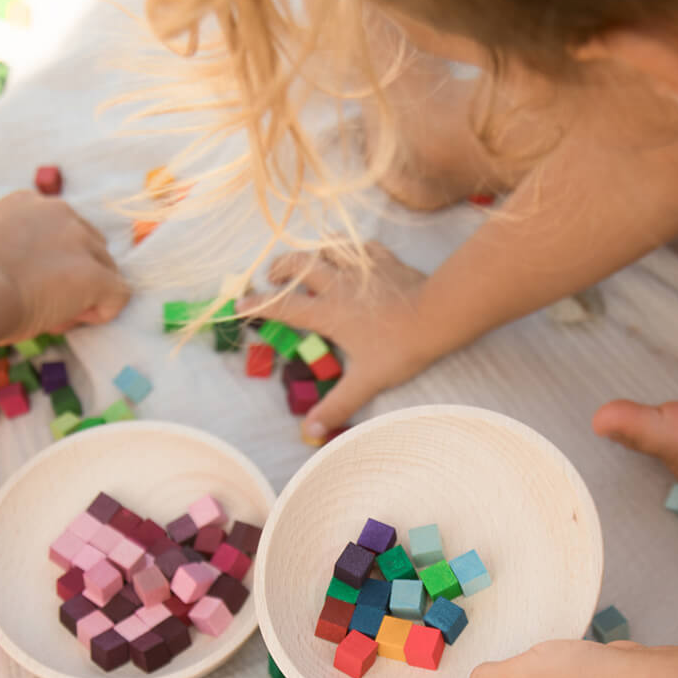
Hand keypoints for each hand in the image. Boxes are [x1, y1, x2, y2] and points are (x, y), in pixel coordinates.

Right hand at [0, 191, 129, 340]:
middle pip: (90, 248)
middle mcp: (59, 212)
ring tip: (48, 313)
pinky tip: (67, 320)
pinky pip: (118, 295)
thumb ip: (15, 253)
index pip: (62, 232)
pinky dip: (101, 313)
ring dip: (86, 296)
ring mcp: (81, 242)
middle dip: (75, 277)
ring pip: (106, 272)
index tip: (28, 284)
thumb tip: (30, 280)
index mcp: (28, 203)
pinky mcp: (96, 275)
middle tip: (41, 302)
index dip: (53, 263)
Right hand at [238, 240, 430, 435]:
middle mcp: (338, 285)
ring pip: (327, 246)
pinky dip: (350, 249)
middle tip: (274, 276)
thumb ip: (338, 404)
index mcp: (328, 313)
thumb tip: (310, 431)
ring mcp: (361, 268)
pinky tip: (352, 256)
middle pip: (299, 264)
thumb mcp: (367, 381)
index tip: (239, 305)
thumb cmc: (400, 348)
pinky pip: (360, 246)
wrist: (438, 315)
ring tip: (308, 260)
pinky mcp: (384, 259)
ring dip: (312, 250)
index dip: (258, 305)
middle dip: (281, 267)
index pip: (284, 306)